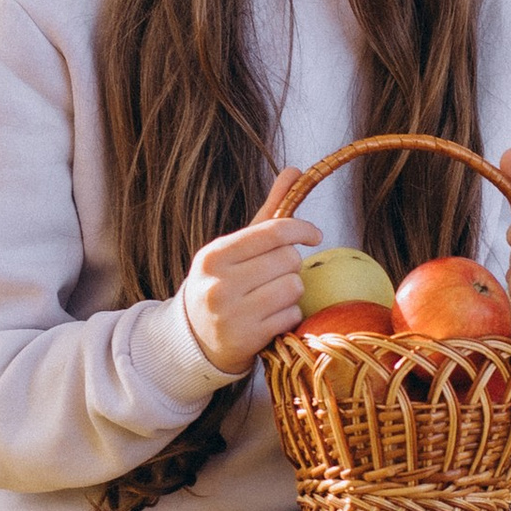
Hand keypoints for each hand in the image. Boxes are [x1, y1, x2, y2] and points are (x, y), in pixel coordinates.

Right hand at [181, 173, 317, 375]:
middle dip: (291, 265)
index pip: (274, 231)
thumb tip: (295, 170)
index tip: (314, 235)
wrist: (195, 340)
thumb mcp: (236, 249)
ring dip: (292, 292)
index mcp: (214, 256)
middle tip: (277, 274)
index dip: (302, 229)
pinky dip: (288, 316)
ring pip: (294, 287)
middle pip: (288, 260)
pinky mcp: (247, 340)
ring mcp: (232, 314)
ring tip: (272, 297)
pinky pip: (291, 316)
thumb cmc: (224, 284)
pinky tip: (270, 318)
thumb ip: (268, 212)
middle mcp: (219, 284)